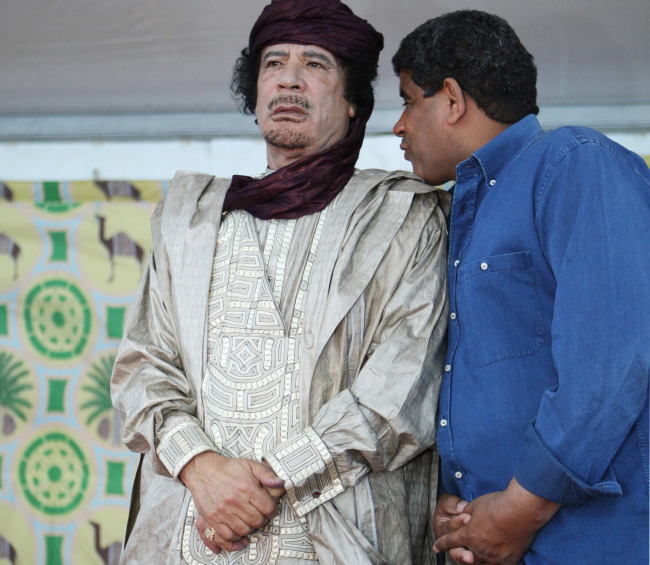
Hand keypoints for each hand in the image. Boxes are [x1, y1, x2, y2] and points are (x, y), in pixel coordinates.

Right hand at [180, 452, 284, 550]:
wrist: (203, 470)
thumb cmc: (228, 468)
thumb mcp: (250, 465)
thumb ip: (267, 474)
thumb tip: (282, 483)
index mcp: (246, 487)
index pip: (267, 508)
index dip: (272, 510)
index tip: (270, 509)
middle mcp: (235, 501)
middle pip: (257, 521)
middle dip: (262, 520)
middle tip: (260, 515)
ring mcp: (223, 511)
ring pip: (243, 530)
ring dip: (249, 528)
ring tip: (249, 521)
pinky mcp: (213, 519)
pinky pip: (227, 536)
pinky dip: (235, 538)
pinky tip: (239, 532)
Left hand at [433, 478, 559, 564]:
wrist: (521, 510)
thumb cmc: (497, 504)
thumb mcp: (475, 505)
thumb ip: (465, 514)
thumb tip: (462, 517)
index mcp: (468, 535)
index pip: (450, 541)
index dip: (441, 544)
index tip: (436, 546)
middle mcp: (479, 549)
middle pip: (463, 556)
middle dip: (458, 554)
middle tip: (458, 553)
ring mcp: (494, 557)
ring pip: (479, 564)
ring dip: (474, 561)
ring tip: (471, 558)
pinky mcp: (509, 560)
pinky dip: (492, 564)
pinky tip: (492, 561)